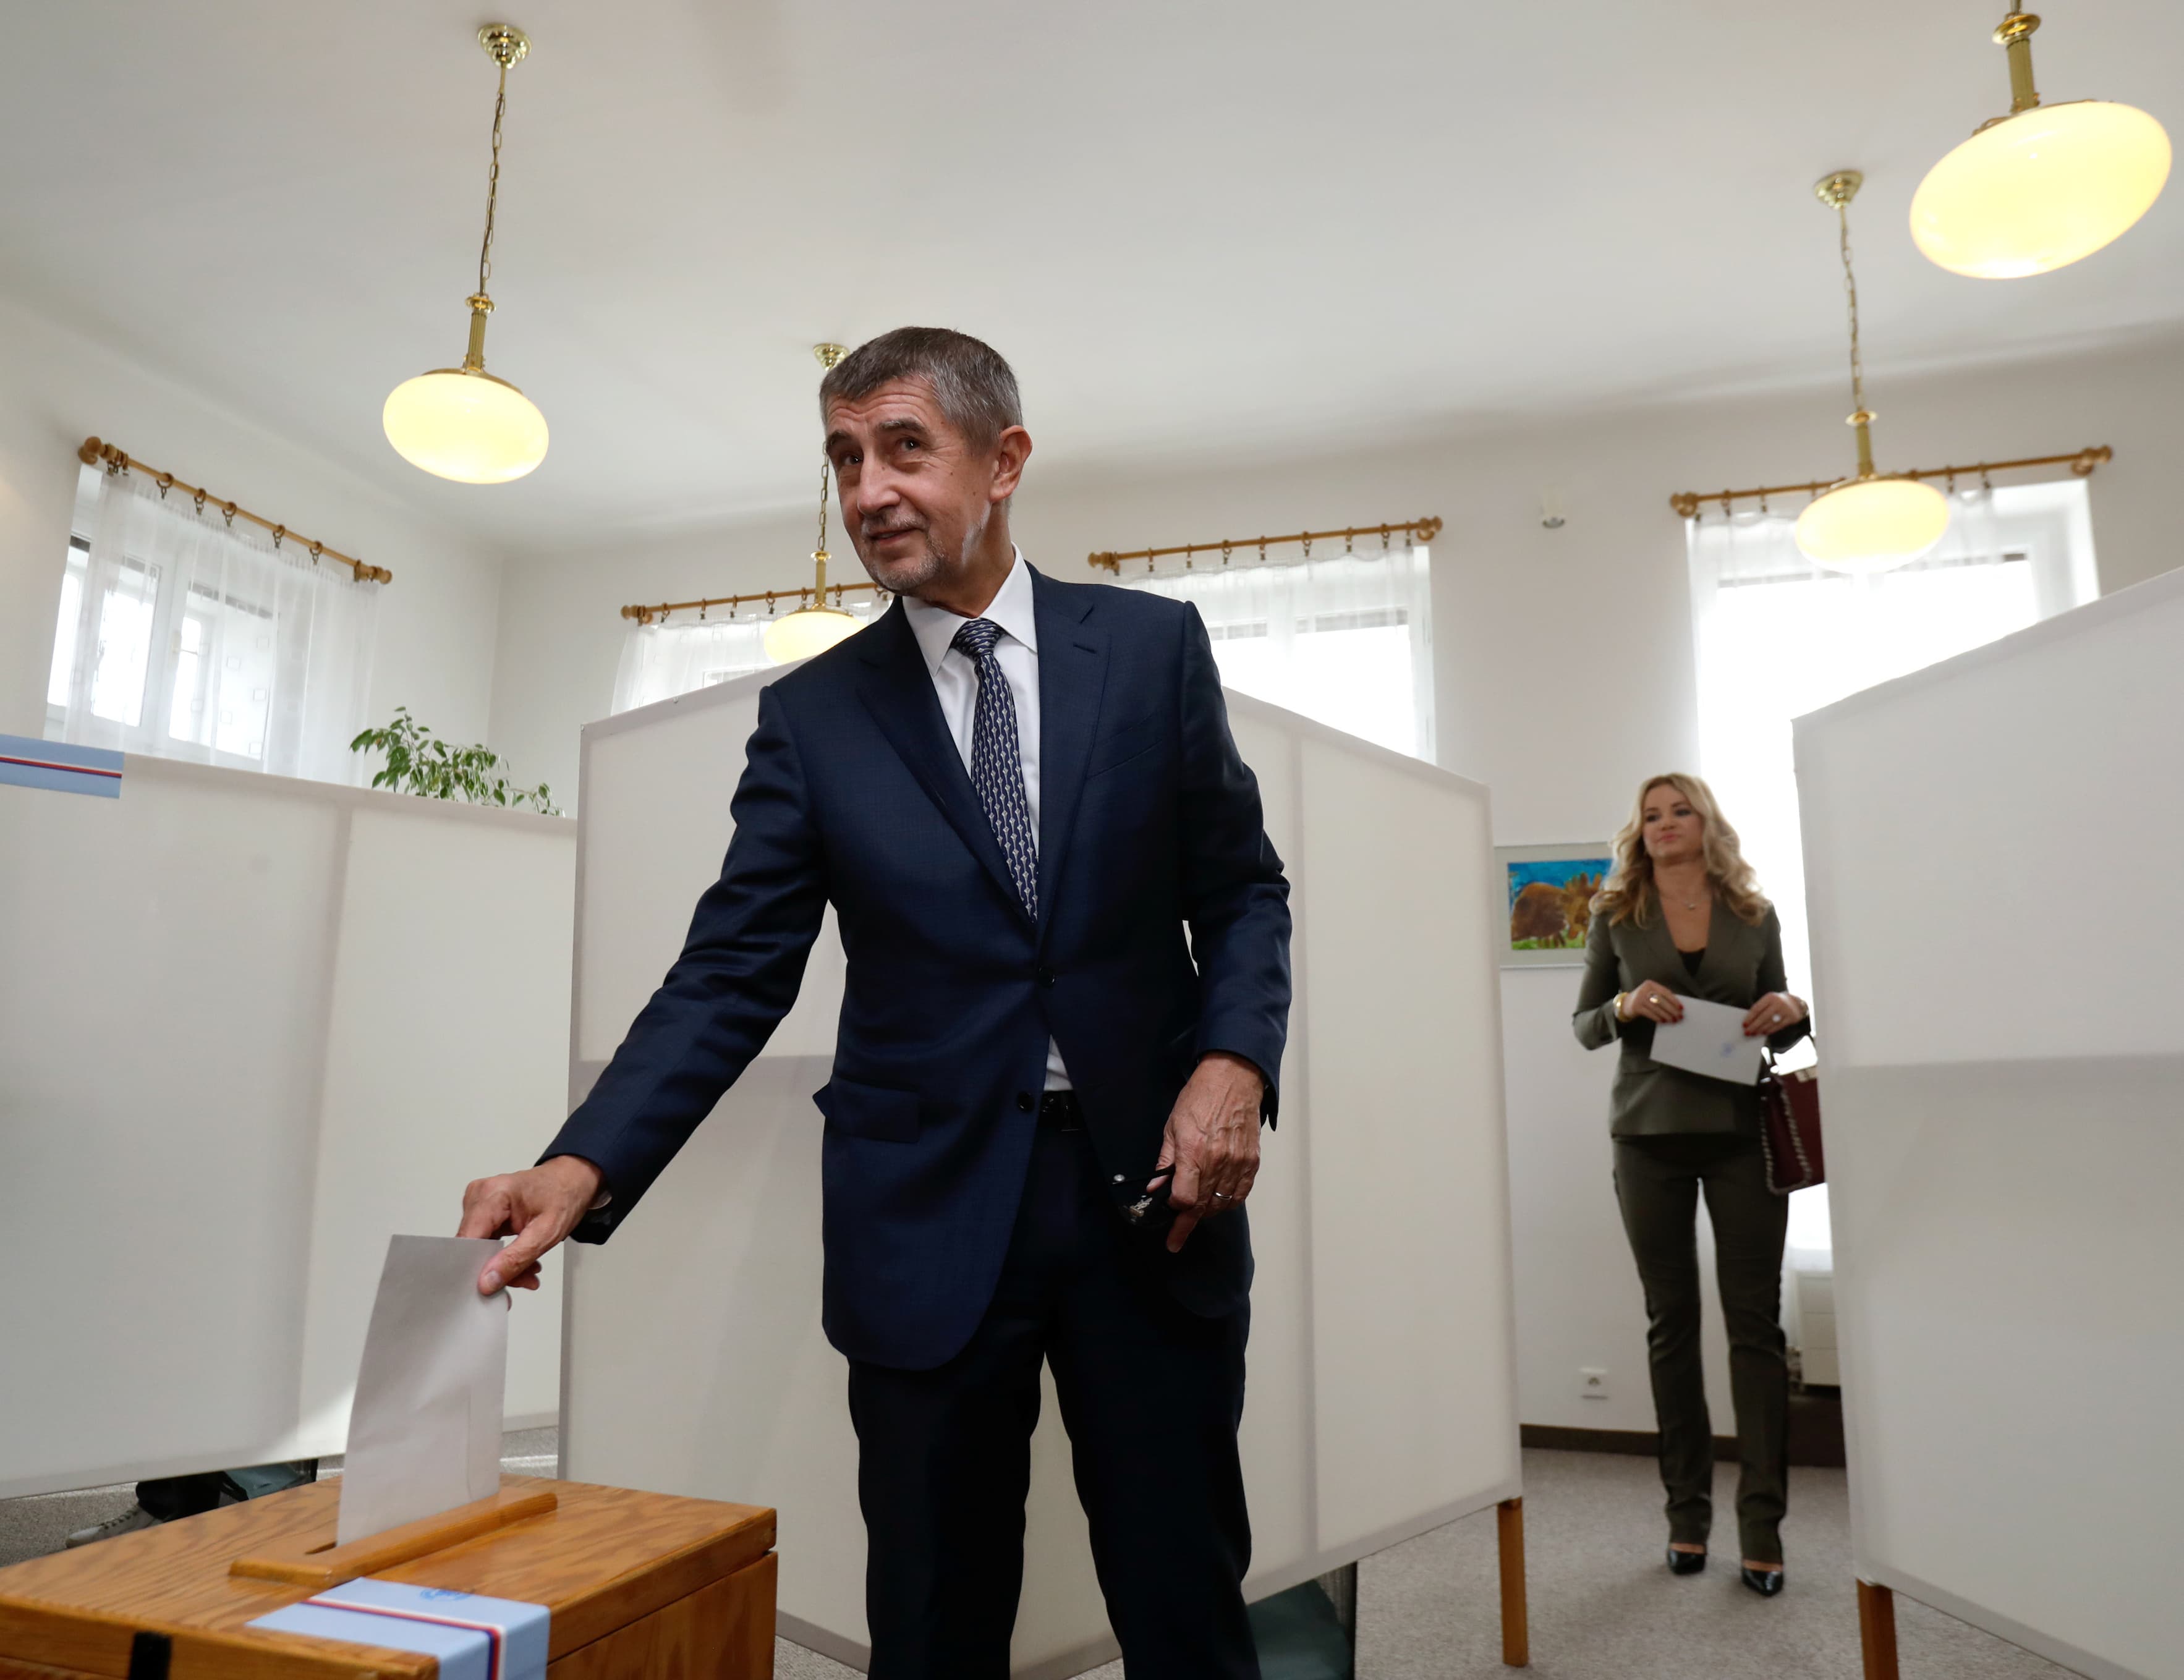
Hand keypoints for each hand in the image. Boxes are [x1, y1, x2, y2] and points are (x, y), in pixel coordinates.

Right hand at [458, 1155, 602, 1296]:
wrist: (572, 1180)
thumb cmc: (564, 1196)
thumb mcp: (547, 1233)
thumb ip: (515, 1259)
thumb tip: (487, 1281)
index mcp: (493, 1194)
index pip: (468, 1240)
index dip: (474, 1268)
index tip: (491, 1288)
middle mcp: (480, 1195)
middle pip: (473, 1246)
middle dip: (496, 1269)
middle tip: (523, 1280)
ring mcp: (480, 1202)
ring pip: (479, 1248)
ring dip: (503, 1265)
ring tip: (529, 1270)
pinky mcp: (484, 1211)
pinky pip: (486, 1241)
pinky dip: (503, 1255)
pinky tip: (522, 1261)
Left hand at [1153, 1053, 1263, 1253]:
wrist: (1233, 1080)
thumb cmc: (1200, 1099)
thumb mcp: (1172, 1127)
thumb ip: (1165, 1161)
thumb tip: (1155, 1187)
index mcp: (1193, 1153)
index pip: (1184, 1199)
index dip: (1175, 1211)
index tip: (1169, 1216)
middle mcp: (1217, 1162)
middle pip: (1202, 1206)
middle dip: (1187, 1224)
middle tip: (1177, 1236)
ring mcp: (1237, 1163)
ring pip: (1221, 1204)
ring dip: (1207, 1212)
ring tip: (1196, 1212)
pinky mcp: (1251, 1162)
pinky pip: (1240, 1194)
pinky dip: (1228, 1203)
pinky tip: (1218, 1202)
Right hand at [1621, 981, 1682, 1023]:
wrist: (1625, 1003)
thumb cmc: (1642, 998)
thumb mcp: (1650, 993)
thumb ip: (1661, 997)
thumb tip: (1676, 1007)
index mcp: (1650, 984)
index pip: (1665, 992)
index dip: (1674, 1000)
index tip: (1681, 1008)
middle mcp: (1644, 990)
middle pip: (1662, 1001)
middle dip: (1672, 1010)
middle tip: (1679, 1016)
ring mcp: (1639, 998)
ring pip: (1657, 1008)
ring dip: (1666, 1015)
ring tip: (1673, 1020)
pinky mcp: (1636, 1007)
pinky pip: (1650, 1013)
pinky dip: (1657, 1018)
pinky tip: (1663, 1021)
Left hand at [1743, 992, 1804, 1036]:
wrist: (1794, 1003)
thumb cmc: (1775, 1003)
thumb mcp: (1768, 1001)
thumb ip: (1760, 1009)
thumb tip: (1749, 1022)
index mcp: (1770, 997)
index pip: (1757, 1008)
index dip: (1750, 1017)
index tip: (1744, 1024)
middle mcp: (1778, 1003)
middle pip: (1763, 1017)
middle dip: (1754, 1026)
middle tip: (1747, 1032)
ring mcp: (1785, 1011)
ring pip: (1770, 1023)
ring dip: (1761, 1029)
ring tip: (1753, 1033)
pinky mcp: (1791, 1018)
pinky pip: (1778, 1026)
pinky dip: (1770, 1030)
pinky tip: (1763, 1033)